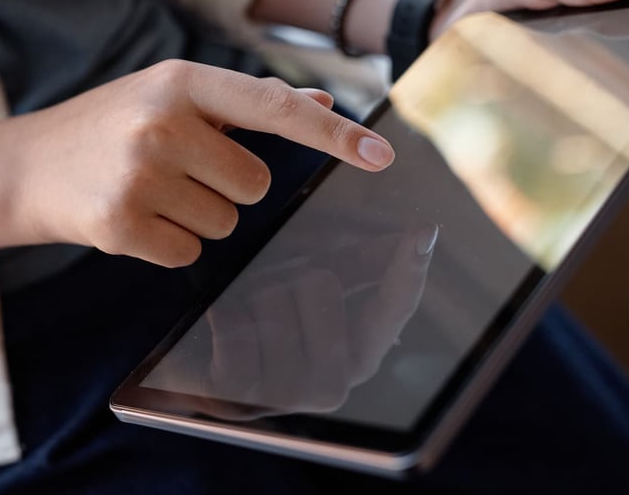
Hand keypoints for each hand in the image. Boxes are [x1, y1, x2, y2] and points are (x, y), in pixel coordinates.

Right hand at [0, 59, 394, 266]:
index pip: (275, 107)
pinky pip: (189, 251)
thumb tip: (317, 97)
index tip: (380, 155)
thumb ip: (243, 101)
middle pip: (256, 184)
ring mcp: (139, 174)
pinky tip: (132, 218)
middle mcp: (162, 122)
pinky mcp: (120, 224)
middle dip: (227, 187)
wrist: (22, 167)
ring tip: (147, 191)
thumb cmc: (107, 127)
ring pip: (225, 222)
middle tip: (176, 172)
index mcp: (181, 81)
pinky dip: (169, 243)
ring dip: (196, 215)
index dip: (333, 133)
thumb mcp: (167, 96)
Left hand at [145, 222, 437, 418]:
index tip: (425, 231)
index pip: (394, 307)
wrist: (203, 361)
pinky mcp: (240, 396)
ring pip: (273, 296)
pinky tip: (226, 331)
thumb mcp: (315, 281)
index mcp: (359, 355)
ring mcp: (288, 395)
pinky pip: (234, 321)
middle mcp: (333, 385)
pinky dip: (223, 311)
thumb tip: (422, 235)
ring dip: (252, 291)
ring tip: (248, 313)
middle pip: (321, 282)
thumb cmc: (266, 316)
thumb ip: (366, 261)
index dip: (408, 267)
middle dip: (290, 271)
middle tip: (273, 292)